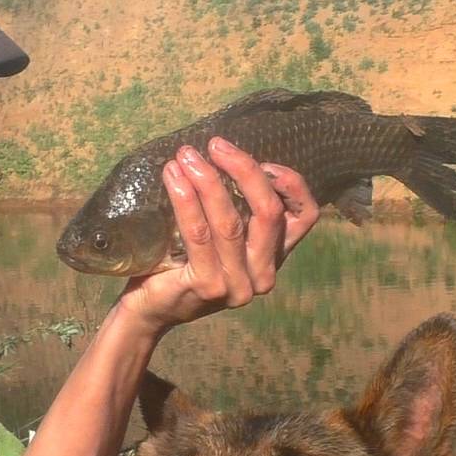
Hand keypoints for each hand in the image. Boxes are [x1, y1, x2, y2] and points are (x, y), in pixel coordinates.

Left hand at [117, 137, 319, 334]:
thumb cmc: (182, 262)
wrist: (150, 309)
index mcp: (274, 258)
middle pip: (268, 212)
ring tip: (186, 156)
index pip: (304, 216)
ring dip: (207, 180)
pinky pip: (199, 234)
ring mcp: (237, 285)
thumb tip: (229, 152)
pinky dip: (185, 200)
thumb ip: (236, 208)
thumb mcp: (220, 236)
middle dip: (244, 170)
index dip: (292, 183)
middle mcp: (263, 275)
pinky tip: (173, 178)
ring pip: (231, 221)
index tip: (264, 159)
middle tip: (215, 145)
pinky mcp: (208, 287)